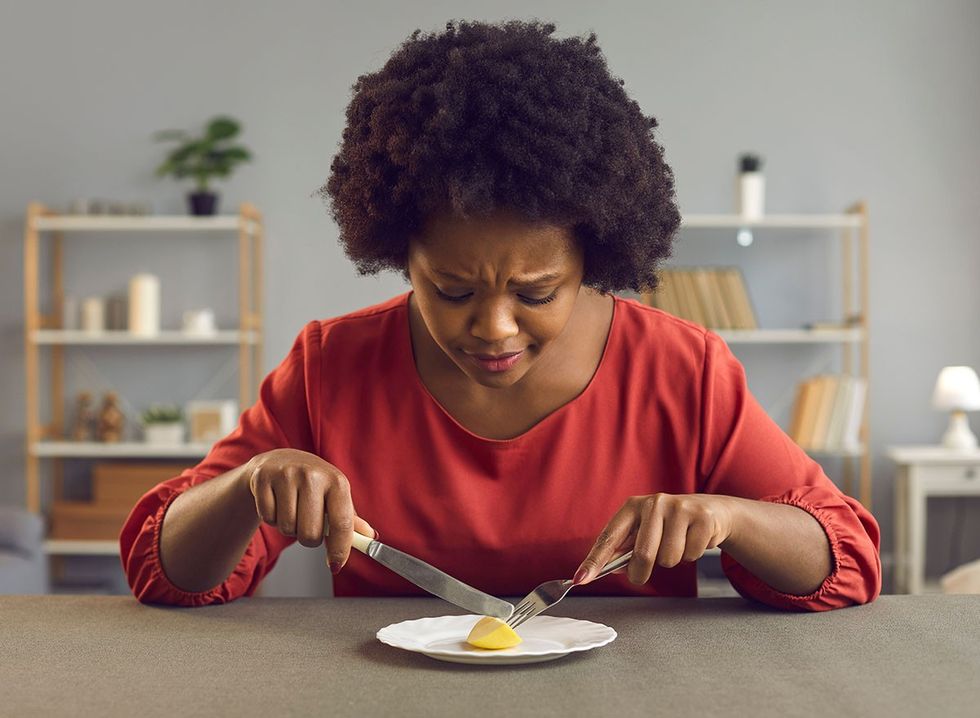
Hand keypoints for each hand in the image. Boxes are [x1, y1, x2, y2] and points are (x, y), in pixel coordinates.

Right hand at [244, 448, 375, 573]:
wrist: (279, 461)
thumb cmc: (313, 484)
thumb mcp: (335, 496)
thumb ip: (350, 519)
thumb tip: (371, 538)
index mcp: (336, 481)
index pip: (341, 523)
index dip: (339, 549)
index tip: (335, 566)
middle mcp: (313, 475)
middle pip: (310, 533)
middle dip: (308, 538)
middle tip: (307, 523)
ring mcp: (287, 475)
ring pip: (287, 528)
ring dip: (288, 527)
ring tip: (291, 509)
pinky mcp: (263, 478)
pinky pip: (267, 518)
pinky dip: (271, 518)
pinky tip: (276, 503)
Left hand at [573, 494, 736, 584]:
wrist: (710, 511)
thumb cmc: (670, 524)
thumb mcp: (645, 530)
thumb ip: (627, 549)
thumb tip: (610, 568)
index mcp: (633, 507)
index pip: (609, 537)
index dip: (594, 560)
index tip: (581, 578)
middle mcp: (654, 503)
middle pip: (642, 554)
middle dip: (640, 573)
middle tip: (641, 574)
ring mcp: (679, 508)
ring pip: (668, 558)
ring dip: (672, 560)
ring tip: (677, 544)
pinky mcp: (701, 518)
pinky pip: (690, 555)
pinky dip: (691, 555)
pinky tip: (692, 540)